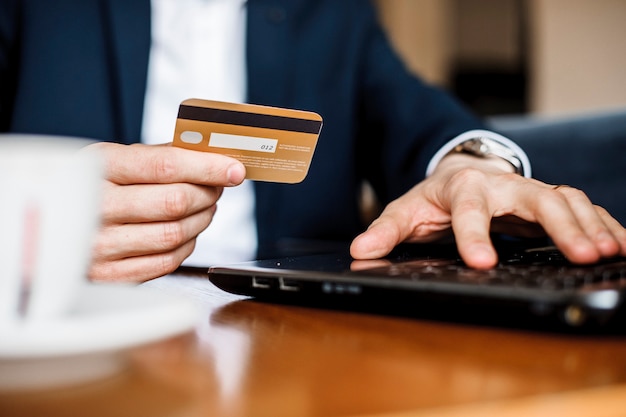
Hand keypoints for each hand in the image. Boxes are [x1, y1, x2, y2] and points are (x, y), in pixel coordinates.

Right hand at [87, 142, 244, 281]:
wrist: (47, 228)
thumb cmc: (88, 189)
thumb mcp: (110, 160)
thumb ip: (157, 155)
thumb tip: (210, 153)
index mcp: (97, 168)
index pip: (165, 165)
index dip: (208, 167)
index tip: (233, 168)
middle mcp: (95, 207)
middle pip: (176, 201)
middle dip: (208, 192)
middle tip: (217, 187)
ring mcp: (100, 246)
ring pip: (175, 233)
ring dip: (202, 219)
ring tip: (204, 207)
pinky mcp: (110, 276)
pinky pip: (167, 262)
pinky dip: (187, 245)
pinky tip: (186, 232)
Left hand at [350, 153, 625, 267]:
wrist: (459, 172)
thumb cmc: (434, 196)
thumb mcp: (405, 210)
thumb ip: (385, 230)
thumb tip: (360, 251)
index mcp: (462, 189)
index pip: (469, 211)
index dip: (475, 235)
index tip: (481, 262)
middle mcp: (501, 186)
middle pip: (536, 198)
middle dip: (560, 225)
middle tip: (580, 254)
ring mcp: (527, 191)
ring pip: (565, 199)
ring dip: (590, 224)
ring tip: (609, 252)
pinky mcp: (546, 200)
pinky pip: (580, 207)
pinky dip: (602, 223)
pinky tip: (620, 244)